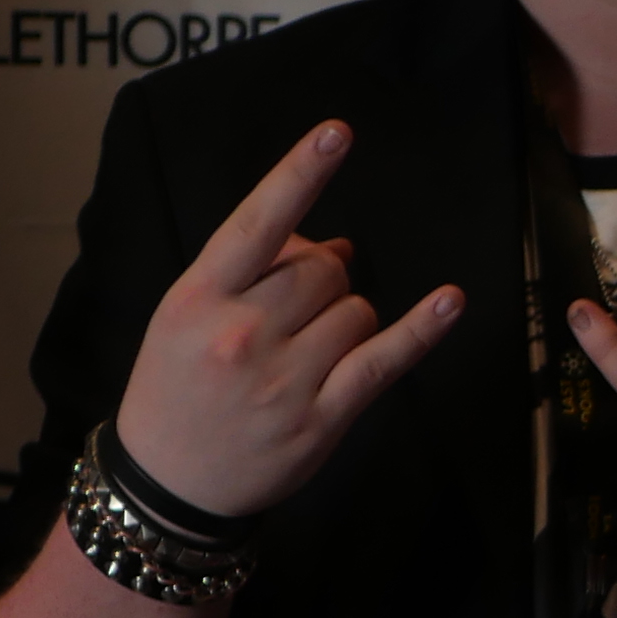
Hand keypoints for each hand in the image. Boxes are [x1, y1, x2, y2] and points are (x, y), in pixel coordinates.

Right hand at [110, 123, 463, 520]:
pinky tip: (449, 302)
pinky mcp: (321, 417)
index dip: (299, 174)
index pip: (257, 223)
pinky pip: (384, 359)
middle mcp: (241, 332)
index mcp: (199, 297)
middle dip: (324, 277)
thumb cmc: (178, 387)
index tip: (337, 134)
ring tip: (307, 352)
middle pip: (324, 267)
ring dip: (347, 319)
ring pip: (356, 308)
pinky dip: (421, 329)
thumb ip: (249, 270)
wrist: (167, 483)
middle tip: (296, 311)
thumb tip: (329, 242)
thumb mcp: (187, 315)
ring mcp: (283, 378)